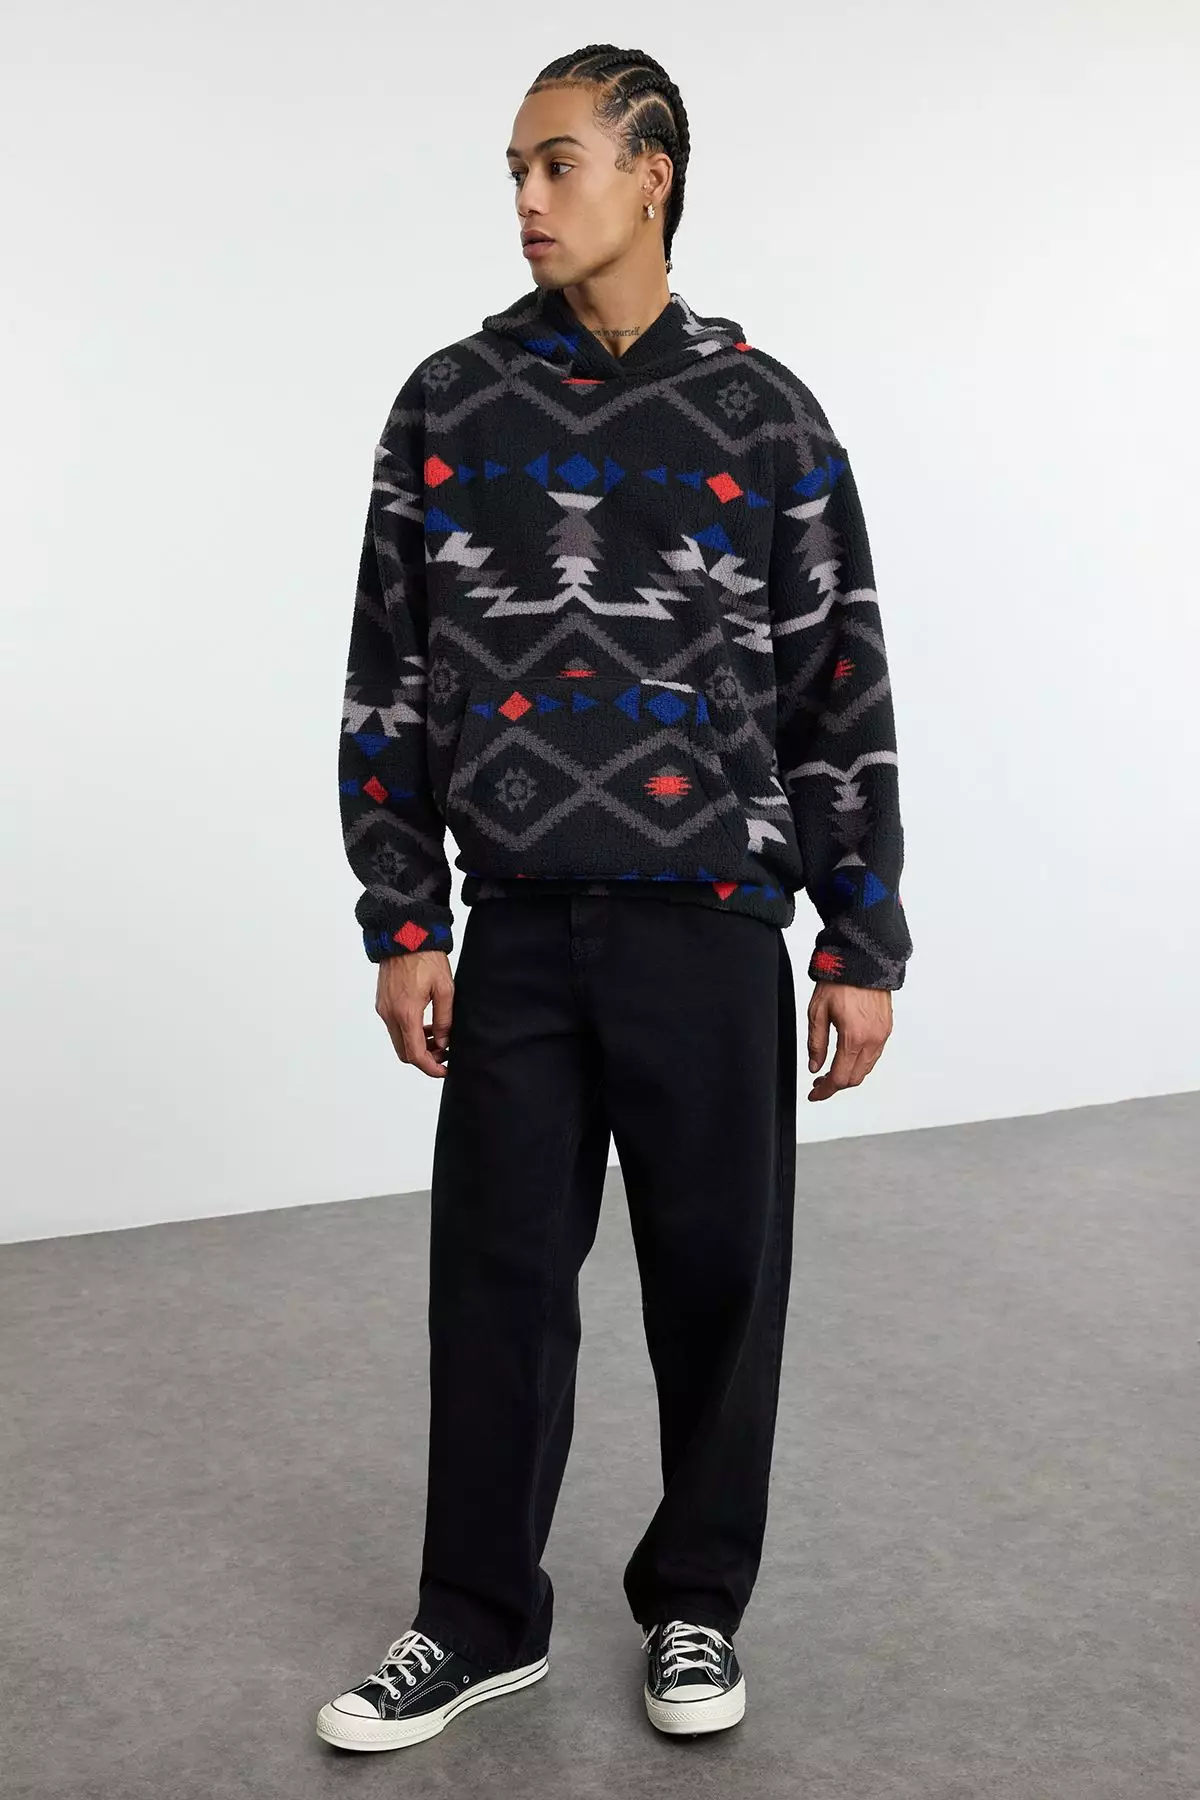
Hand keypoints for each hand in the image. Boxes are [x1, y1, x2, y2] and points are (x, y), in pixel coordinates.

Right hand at [375, 949, 453, 1076]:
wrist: (404, 935)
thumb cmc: (426, 958)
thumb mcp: (445, 989)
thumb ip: (444, 1019)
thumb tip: (444, 1042)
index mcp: (406, 1013)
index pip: (415, 1054)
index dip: (430, 1068)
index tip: (444, 1070)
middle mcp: (390, 1014)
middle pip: (404, 1052)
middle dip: (425, 1058)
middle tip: (444, 1052)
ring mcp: (383, 1008)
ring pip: (399, 1040)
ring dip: (417, 1044)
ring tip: (439, 1035)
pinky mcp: (382, 1002)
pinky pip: (394, 1026)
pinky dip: (409, 1031)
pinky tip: (426, 1022)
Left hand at [806, 980, 892, 1100]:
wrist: (862, 960)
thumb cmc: (839, 981)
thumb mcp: (817, 1012)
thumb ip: (816, 1043)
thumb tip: (815, 1067)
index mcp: (854, 1037)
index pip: (840, 1078)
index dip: (825, 1091)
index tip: (814, 1094)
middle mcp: (873, 1039)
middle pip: (855, 1078)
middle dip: (836, 1085)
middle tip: (819, 1083)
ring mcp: (883, 1034)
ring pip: (866, 1069)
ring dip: (849, 1075)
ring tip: (831, 1071)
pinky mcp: (887, 1028)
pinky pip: (874, 1056)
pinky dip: (860, 1063)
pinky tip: (847, 1058)